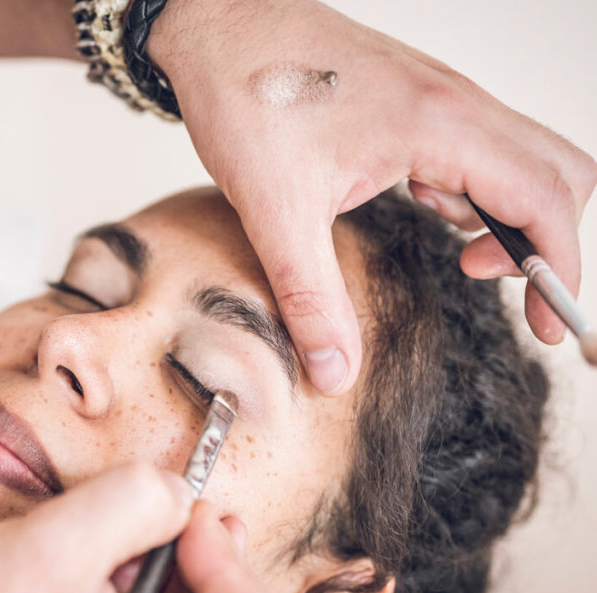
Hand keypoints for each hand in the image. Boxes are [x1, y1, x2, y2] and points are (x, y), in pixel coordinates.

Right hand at [0, 464, 300, 592]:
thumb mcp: (47, 552)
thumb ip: (130, 505)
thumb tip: (183, 493)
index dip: (229, 562)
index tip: (188, 513)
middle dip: (203, 557)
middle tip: (172, 509)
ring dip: (168, 567)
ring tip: (117, 534)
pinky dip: (139, 584)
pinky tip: (100, 558)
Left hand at [149, 0, 596, 393]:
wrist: (214, 25)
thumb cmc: (246, 97)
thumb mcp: (275, 213)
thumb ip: (312, 300)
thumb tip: (336, 376)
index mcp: (439, 125)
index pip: (548, 199)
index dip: (560, 269)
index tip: (548, 325)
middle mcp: (455, 102)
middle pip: (559, 173)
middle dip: (548, 241)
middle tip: (504, 293)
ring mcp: (440, 94)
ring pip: (523, 157)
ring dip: (512, 214)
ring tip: (461, 261)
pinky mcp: (416, 97)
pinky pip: (481, 145)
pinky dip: (477, 189)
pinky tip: (425, 211)